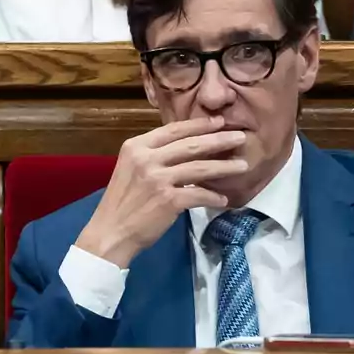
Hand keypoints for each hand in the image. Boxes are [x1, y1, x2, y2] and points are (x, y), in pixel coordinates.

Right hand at [75, 116, 247, 266]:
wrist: (110, 232)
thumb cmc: (121, 202)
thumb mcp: (131, 168)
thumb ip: (154, 155)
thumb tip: (187, 146)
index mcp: (137, 146)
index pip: (174, 129)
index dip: (200, 125)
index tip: (219, 122)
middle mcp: (147, 158)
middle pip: (192, 144)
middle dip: (219, 139)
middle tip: (240, 136)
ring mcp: (158, 179)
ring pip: (200, 168)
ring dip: (224, 166)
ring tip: (242, 165)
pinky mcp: (168, 200)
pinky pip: (199, 194)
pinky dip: (213, 197)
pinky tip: (224, 199)